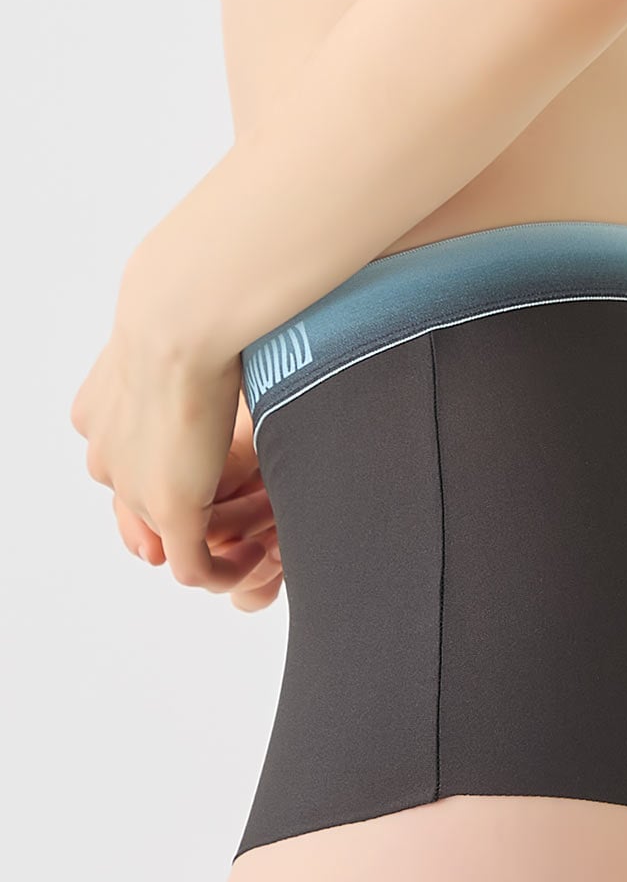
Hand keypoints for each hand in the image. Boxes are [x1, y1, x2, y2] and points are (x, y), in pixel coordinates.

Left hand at [70, 289, 267, 592]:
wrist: (183, 318)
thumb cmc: (193, 311)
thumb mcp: (182, 342)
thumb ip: (189, 362)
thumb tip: (224, 344)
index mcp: (102, 415)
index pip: (132, 466)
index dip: (177, 479)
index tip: (225, 477)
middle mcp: (107, 454)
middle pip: (147, 506)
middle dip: (199, 511)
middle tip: (252, 503)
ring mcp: (133, 486)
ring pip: (175, 536)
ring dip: (223, 533)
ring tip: (268, 517)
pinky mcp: (168, 509)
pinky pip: (195, 568)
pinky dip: (227, 571)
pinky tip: (260, 552)